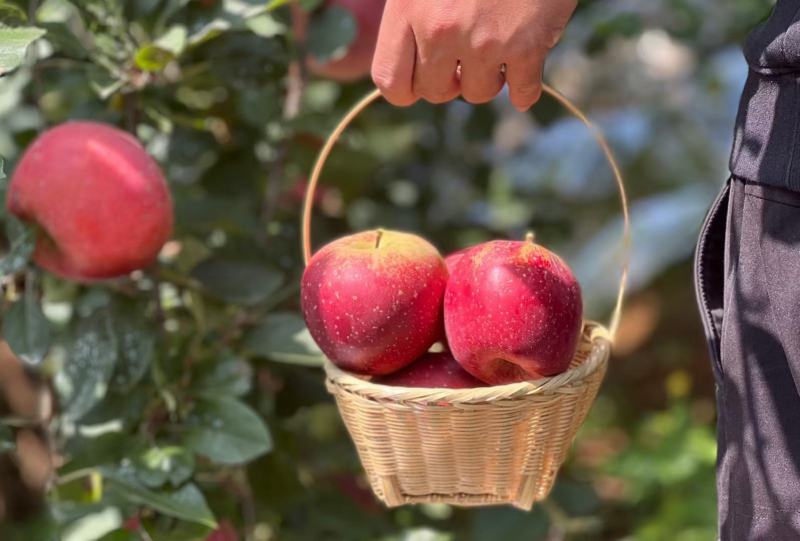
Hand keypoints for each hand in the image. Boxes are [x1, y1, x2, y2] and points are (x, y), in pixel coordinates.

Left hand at [371, 0, 576, 110]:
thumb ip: (411, 15)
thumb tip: (409, 64)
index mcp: (408, 8)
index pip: (390, 81)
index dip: (407, 87)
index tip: (422, 76)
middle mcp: (440, 29)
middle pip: (434, 92)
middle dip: (449, 81)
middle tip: (463, 56)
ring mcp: (484, 41)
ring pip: (477, 94)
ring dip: (487, 77)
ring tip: (495, 46)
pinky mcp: (526, 47)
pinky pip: (522, 93)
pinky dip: (524, 87)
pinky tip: (524, 66)